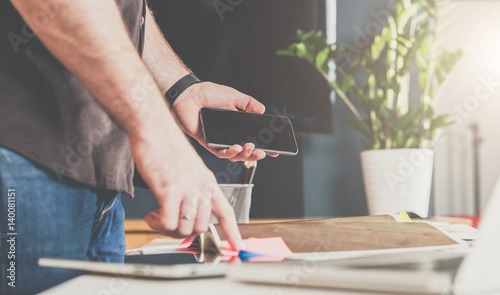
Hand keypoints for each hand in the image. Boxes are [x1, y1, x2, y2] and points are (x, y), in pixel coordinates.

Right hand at [130, 114, 243, 249]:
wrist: (154, 128)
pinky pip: (168, 223)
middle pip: (203, 226)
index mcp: (208, 181)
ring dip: (169, 229)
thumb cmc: (166, 146)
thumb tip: (188, 208)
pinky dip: (158, 224)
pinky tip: (152, 214)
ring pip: (187, 228)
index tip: (237, 245)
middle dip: (184, 232)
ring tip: (157, 217)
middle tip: (168, 224)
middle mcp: (201, 186)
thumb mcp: (189, 168)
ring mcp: (187, 189)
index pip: (226, 211)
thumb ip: (192, 187)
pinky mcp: (169, 190)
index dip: (233, 231)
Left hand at [172, 82, 278, 160]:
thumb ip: (248, 103)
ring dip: (244, 154)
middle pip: (244, 150)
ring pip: (233, 155)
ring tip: (251, 148)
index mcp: (235, 125)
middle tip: (263, 152)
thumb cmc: (208, 93)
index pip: (252, 138)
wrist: (189, 94)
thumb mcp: (233, 96)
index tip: (274, 150)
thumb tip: (262, 110)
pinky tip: (236, 147)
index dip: (263, 146)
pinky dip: (229, 152)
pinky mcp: (207, 143)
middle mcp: (227, 135)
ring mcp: (217, 140)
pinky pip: (219, 153)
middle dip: (255, 154)